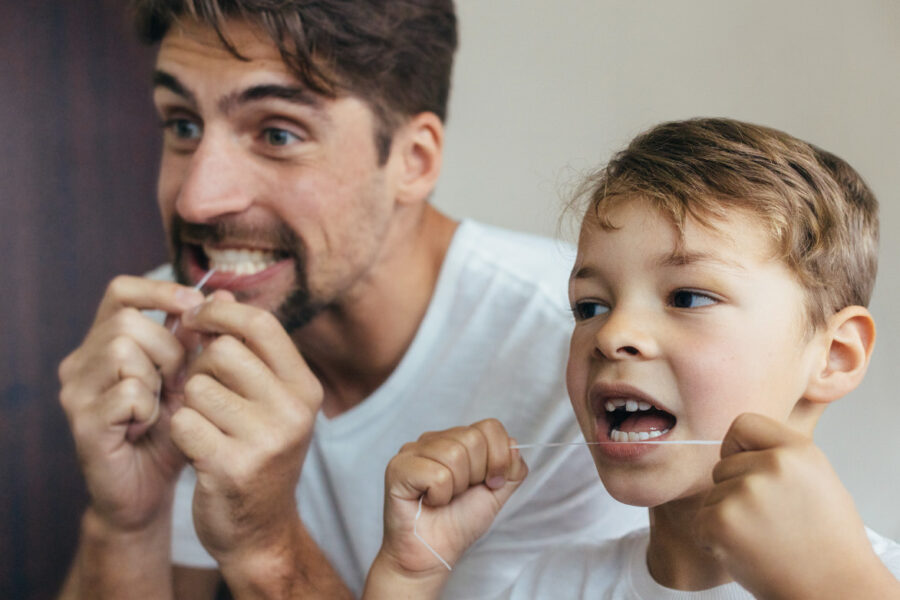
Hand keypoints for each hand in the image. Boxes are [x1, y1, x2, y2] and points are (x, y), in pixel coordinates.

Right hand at [58, 275, 204, 530]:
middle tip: (178, 382)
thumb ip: (199, 339)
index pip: (120, 291)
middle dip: (168, 348)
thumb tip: (223, 294)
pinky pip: (127, 393)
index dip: (158, 291)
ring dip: (158, 377)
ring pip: (122, 350)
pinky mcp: (82, 423)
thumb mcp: (191, 378)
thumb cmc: (172, 431)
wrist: (148, 492)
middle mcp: (81, 362)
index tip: (194, 305)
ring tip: (162, 405)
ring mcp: (77, 392)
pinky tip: (148, 426)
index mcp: (104, 343)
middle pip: (127, 321)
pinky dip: (149, 408)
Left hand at [169, 291, 323, 569]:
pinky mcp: (233, 467)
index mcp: (306, 387)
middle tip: (202, 390)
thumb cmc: (257, 452)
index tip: (194, 317)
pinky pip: (184, 422)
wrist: (260, 529)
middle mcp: (294, 411)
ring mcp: (267, 441)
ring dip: (189, 403)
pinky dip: (180, 432)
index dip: (220, 312)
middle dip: (200, 366)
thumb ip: (245, 349)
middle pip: (224, 351)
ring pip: (198, 387)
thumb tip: (215, 292)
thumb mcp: (267, 399)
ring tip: (205, 424)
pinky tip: (197, 448)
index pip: (261, 324)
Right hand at [369, 418, 527, 593]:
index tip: (490, 483)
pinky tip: (429, 501)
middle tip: (460, 494)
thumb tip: (513, 444)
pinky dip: (440, 496)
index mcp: (455, 439)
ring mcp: (412, 451)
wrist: (433, 554)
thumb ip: (511, 468)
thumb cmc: (459, 523)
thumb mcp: (496, 492)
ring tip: (443, 498)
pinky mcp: (398, 468)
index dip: (498, 458)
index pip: (489, 427)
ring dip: (456, 487)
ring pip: (454, 454)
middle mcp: (432, 439)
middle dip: (476, 475)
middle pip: (472, 438)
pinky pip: (437, 474)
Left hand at [695, 413, 892, 598]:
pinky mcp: (722, 521)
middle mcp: (772, 465)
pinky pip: (701, 521)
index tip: (751, 470)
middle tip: (769, 520)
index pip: (743, 424)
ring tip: (764, 538)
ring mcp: (745, 493)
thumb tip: (737, 442)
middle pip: (723, 464)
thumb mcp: (816, 478)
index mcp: (798, 450)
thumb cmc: (826, 540)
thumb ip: (779, 454)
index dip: (739, 448)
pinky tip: (747, 551)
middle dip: (735, 490)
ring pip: (712, 495)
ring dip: (727, 517)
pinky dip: (714, 539)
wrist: (835, 590)